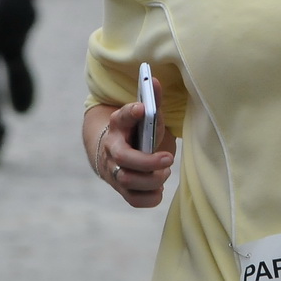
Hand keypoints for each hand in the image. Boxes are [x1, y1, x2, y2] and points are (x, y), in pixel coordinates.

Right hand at [87, 84, 174, 208]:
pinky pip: (135, 200)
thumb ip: (153, 101)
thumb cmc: (138, 132)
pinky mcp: (121, 190)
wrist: (117, 154)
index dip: (130, 112)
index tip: (141, 107)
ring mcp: (114, 171)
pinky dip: (151, 197)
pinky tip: (158, 188)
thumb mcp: (145, 116)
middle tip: (169, 159)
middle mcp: (112, 149)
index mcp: (118, 125)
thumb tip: (155, 81)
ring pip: (130, 180)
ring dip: (153, 178)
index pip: (121, 117)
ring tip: (164, 171)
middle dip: (148, 161)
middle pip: (125, 158)